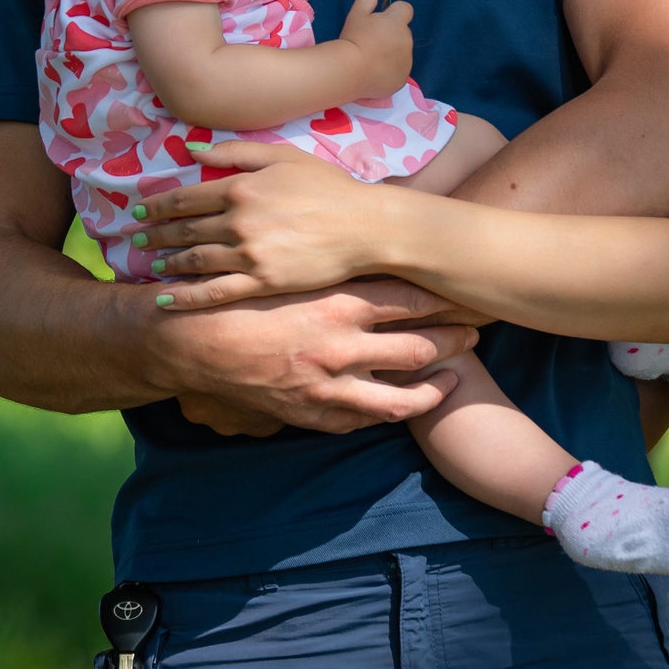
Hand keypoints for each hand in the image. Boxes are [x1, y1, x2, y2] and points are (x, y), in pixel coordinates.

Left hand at [141, 141, 400, 306]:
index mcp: (241, 188)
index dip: (157, 205)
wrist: (366, 227)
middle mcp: (238, 221)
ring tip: (152, 264)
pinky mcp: (263, 283)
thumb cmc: (328, 187)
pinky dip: (185, 298)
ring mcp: (249, 254)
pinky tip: (164, 300)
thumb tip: (193, 150)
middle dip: (156, 234)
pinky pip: (215, 293)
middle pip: (185, 230)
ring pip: (195, 261)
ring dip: (167, 262)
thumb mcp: (283, 156)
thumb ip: (237, 152)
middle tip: (136, 239)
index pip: (185, 198)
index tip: (137, 211)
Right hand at [143, 275, 475, 432]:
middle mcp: (343, 347)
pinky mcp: (314, 415)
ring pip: (404, 397)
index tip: (471, 290)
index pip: (412, 297)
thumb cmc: (239, 294)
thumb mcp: (289, 267)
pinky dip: (389, 411)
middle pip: (421, 346)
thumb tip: (370, 248)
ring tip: (454, 379)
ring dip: (436, 387)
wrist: (189, 343)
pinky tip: (402, 403)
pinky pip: (366, 420)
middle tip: (478, 330)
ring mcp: (330, 387)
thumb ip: (332, 263)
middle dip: (456, 338)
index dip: (448, 294)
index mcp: (338, 302)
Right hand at [335, 0, 413, 100]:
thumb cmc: (352, 38)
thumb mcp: (357, 14)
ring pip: (402, 52)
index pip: (405, 9)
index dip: (394, 13)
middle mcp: (406, 39)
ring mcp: (406, 61)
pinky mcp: (402, 78)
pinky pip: (399, 70)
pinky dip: (390, 71)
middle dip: (392, 35)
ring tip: (371, 60)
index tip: (379, 21)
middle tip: (370, 42)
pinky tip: (374, 73)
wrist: (349, 71)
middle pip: (403, 32)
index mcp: (397, 21)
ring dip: (392, 53)